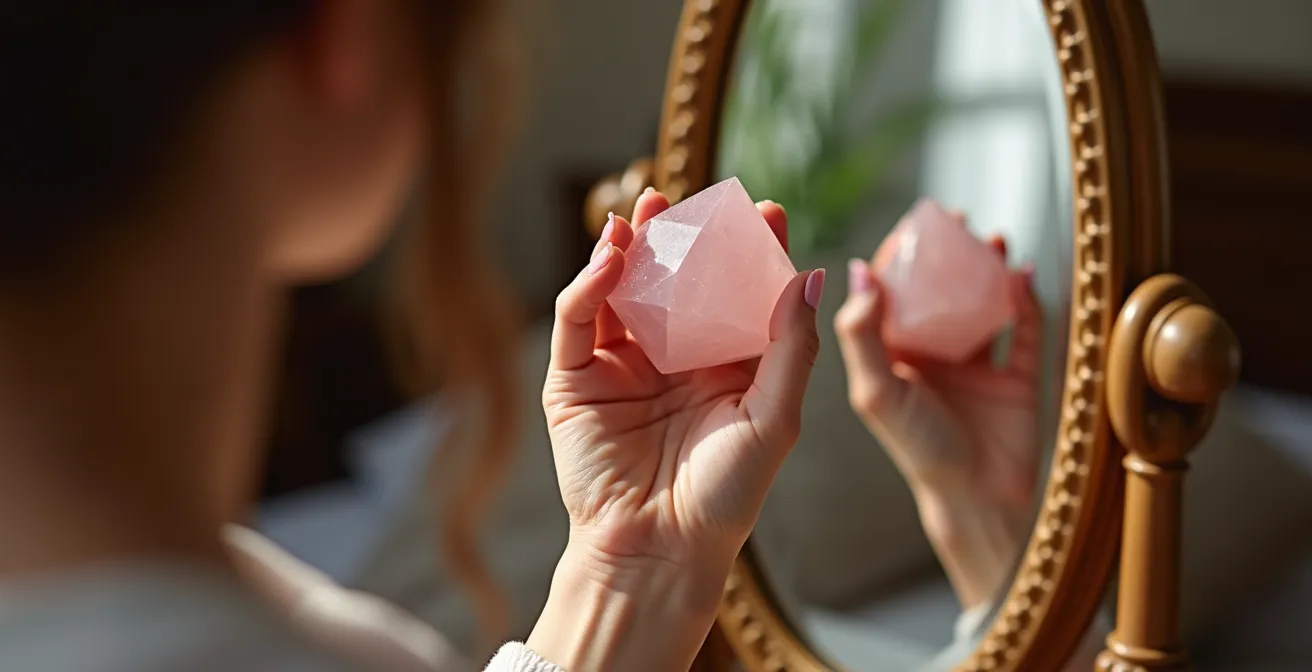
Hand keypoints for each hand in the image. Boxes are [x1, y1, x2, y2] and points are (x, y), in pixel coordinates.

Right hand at [529, 190, 821, 670]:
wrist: (660, 551)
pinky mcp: (574, 380)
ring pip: (621, 291)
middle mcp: (671, 360)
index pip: (735, 294)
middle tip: (688, 199)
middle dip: (680, 238)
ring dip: (629, 248)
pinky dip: (589, 284)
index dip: (749, 251)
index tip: (766, 211)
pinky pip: (578, 320)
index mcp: (723, 368)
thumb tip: (810, 275)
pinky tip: (611, 257)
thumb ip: (792, 347)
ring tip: (645, 210)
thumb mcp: (774, 418)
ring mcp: (620, 367)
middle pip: (674, 282)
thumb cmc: (725, 497)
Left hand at [834, 227, 1040, 607]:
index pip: (893, 295)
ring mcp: (977, 364)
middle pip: (940, 291)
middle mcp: (933, 355)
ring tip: (990, 238)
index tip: (912, 225)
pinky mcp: (1017, 376)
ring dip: (987, 269)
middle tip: (955, 216)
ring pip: (982, 303)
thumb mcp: (876, 392)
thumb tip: (859, 271)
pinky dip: (1026, 300)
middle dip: (947, 253)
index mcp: (893, 356)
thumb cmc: (917, 450)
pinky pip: (1026, 329)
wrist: (977, 500)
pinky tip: (1023, 273)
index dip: (901, 258)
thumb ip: (861, 335)